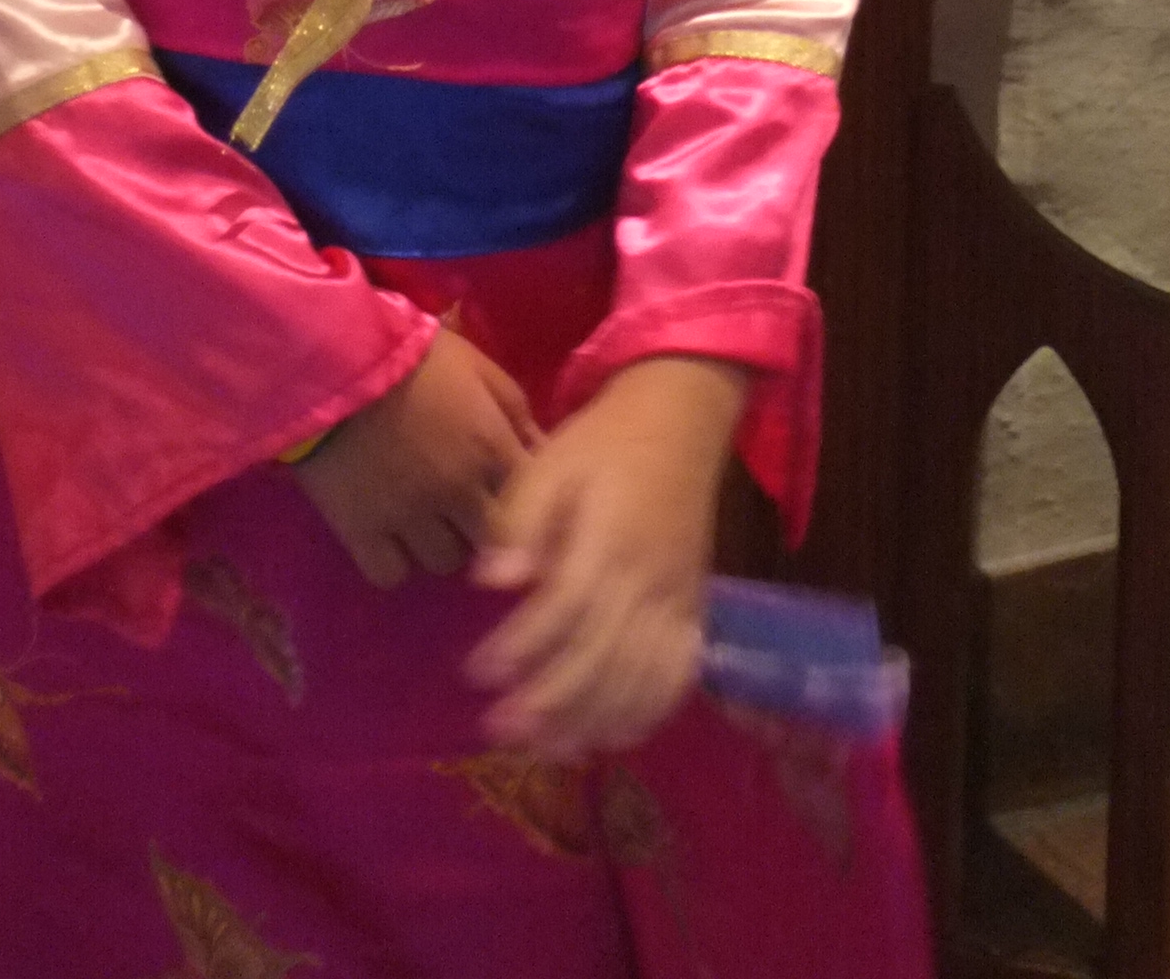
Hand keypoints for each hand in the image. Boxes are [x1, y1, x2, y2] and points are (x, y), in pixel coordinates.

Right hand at [293, 325, 539, 589]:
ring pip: (444, 562)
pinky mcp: (362, 531)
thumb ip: (515, 410)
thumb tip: (541, 450)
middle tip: (466, 509)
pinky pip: (390, 574)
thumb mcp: (477, 366)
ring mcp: (410, 516)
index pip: (532, 501)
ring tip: (426, 522)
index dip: (522, 498)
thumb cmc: (414, 354)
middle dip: (483, 525)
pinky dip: (392, 561)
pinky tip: (388, 538)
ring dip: (441, 544)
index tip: (504, 491)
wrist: (338, 359)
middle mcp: (458, 491)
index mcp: (491, 448)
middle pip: (491, 541)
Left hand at [466, 355, 744, 752]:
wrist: (681, 419)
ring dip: (590, 722)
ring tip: (542, 750)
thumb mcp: (551, 461)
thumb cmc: (603, 443)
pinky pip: (676, 675)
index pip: (564, 608)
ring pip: (638, 678)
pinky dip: (645, 714)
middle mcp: (650, 577)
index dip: (520, 648)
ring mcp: (678, 599)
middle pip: (601, 657)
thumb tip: (491, 582)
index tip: (475, 672)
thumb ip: (520, 522)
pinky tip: (608, 737)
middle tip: (497, 729)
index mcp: (610, 537)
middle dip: (548, 703)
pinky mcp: (694, 610)